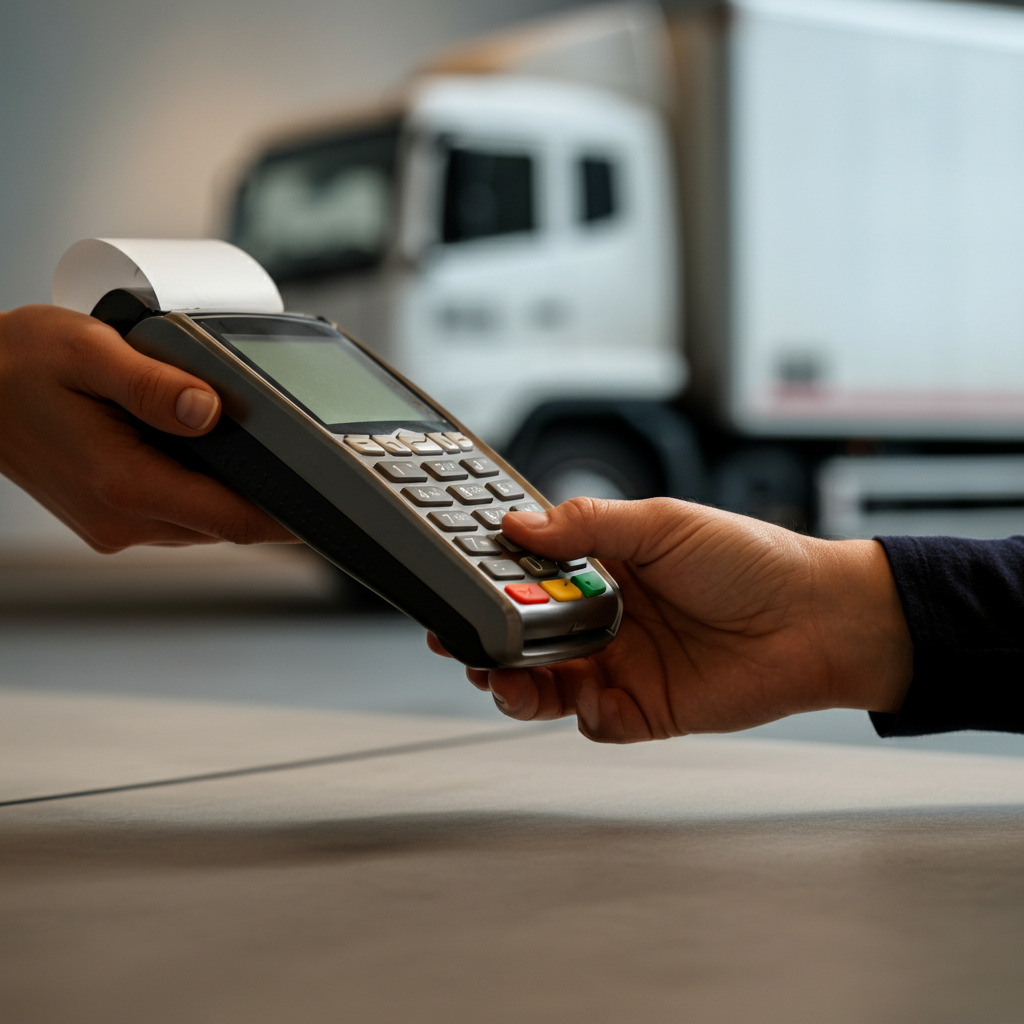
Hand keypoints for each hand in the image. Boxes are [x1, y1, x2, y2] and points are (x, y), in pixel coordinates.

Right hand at [0, 304, 295, 550]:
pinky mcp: (111, 518)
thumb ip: (153, 384)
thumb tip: (209, 410)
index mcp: (123, 484)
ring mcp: (115, 524)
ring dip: (229, 493)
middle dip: (263, 498)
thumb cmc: (16, 365)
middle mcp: (121, 519)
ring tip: (247, 448)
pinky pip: (176, 514)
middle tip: (298, 462)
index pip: (230, 520)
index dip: (285, 518)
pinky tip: (201, 453)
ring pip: (202, 522)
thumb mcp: (87, 352)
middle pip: (224, 524)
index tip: (326, 510)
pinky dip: (199, 490)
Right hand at [429, 497, 912, 742]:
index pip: (530, 577)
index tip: (460, 580)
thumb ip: (588, 525)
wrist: (819, 620)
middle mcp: (607, 618)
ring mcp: (623, 665)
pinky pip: (592, 719)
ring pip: (546, 683)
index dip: (491, 582)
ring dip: (514, 681)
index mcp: (605, 567)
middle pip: (527, 635)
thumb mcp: (662, 524)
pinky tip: (584, 692)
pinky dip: (578, 711)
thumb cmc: (751, 560)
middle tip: (459, 636)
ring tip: (496, 672)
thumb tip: (521, 523)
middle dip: (488, 638)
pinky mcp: (644, 709)